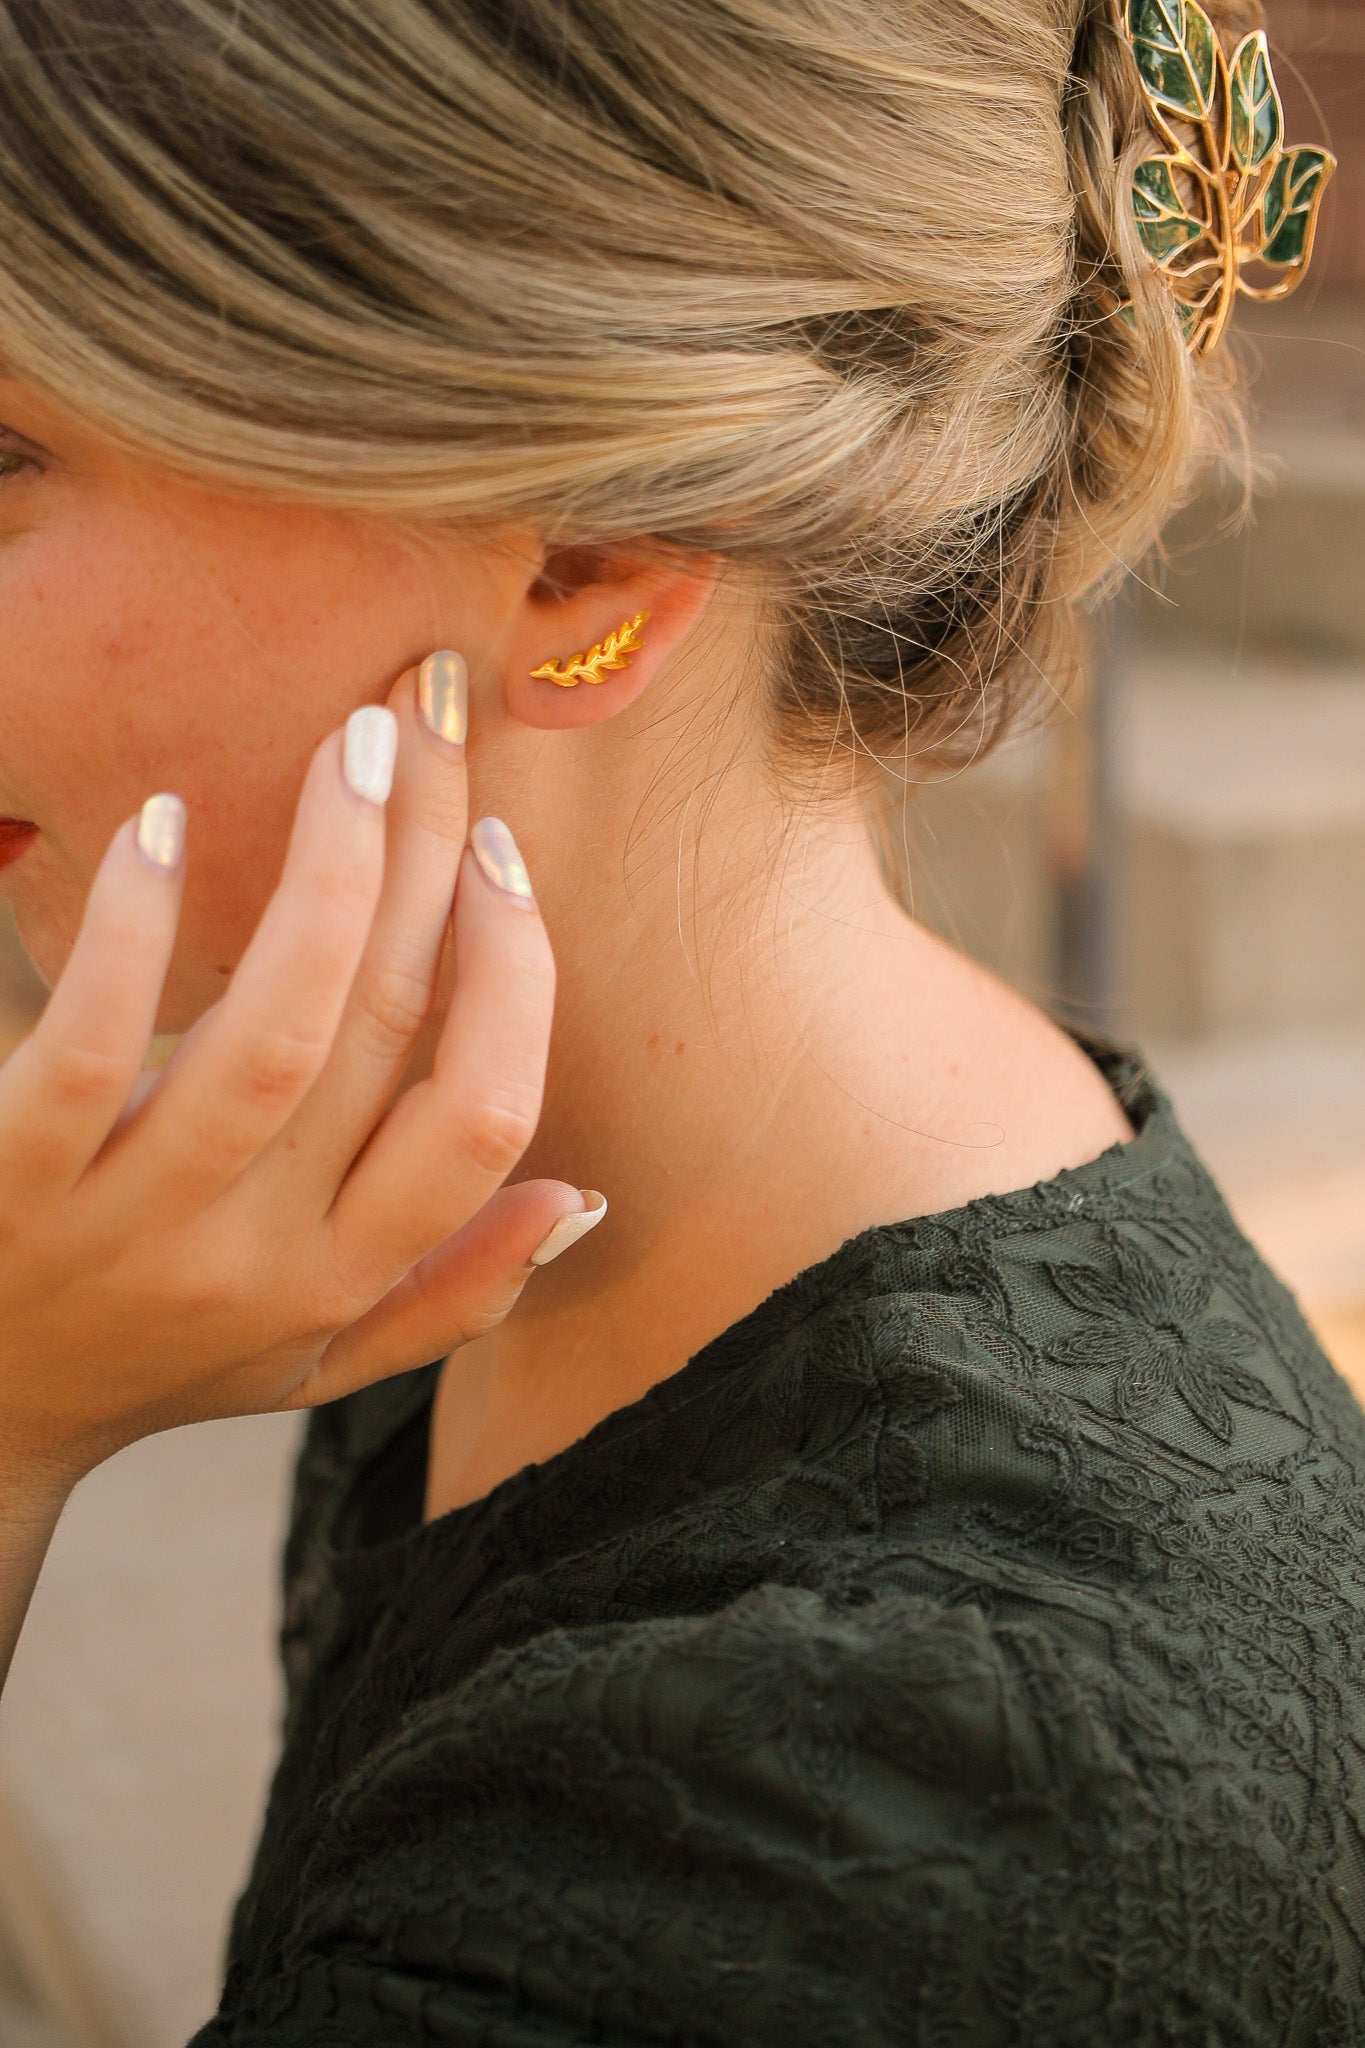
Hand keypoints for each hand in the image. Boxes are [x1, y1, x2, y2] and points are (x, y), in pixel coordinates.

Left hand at [0, 658, 591, 1500]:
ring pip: (273, 1037)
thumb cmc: (161, 1363)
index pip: (483, 1120)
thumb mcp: (321, 1365)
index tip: (498, 858)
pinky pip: (86, 1047)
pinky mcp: (17, 1179)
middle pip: (386, 1033)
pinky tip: (170, 825)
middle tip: (432, 715)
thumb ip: (456, 1291)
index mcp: (345, 1278)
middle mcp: (259, 1254)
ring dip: (329, 878)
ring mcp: (136, 1219)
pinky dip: (136, 931)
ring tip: (353, 746)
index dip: (514, 978)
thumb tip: (582, 1196)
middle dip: (430, 857)